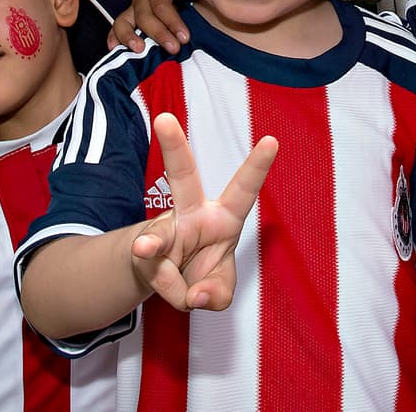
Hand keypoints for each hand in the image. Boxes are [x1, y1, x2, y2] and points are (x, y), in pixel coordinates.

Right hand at [107, 0, 192, 52]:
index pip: (161, 5)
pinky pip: (117, 28)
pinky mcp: (128, 20)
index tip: (184, 38)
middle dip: (159, 34)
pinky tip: (114, 48)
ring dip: (130, 36)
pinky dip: (114, 37)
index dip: (172, 22)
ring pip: (124, 21)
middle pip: (144, 16)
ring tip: (139, 49)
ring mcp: (133, 8)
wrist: (195, 2)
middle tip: (173, 48)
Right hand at [131, 113, 277, 310]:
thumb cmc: (202, 272)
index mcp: (224, 216)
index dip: (258, 166)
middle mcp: (192, 214)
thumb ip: (218, 294)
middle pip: (183, 175)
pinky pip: (156, 273)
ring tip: (146, 252)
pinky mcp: (143, 252)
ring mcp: (164, 230)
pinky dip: (171, 290)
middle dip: (173, 146)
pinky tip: (181, 294)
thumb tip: (195, 297)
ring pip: (158, 234)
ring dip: (153, 248)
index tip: (272, 140)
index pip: (244, 188)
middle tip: (164, 119)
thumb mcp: (221, 288)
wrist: (165, 283)